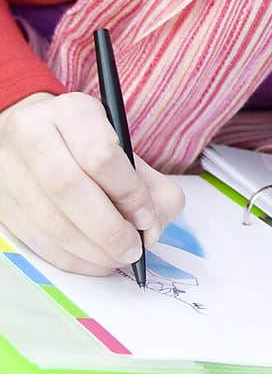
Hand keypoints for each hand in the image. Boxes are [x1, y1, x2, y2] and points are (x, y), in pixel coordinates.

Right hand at [0, 90, 185, 274]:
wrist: (35, 137)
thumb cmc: (87, 144)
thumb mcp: (124, 148)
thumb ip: (151, 185)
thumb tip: (153, 228)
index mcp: (71, 112)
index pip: (101, 154)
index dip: (130, 194)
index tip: (146, 218)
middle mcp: (32, 134)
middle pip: (69, 189)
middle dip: (109, 229)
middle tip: (133, 248)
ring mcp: (9, 170)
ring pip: (51, 221)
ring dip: (92, 251)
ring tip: (118, 257)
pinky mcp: (2, 204)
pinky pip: (37, 241)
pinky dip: (72, 259)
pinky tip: (94, 261)